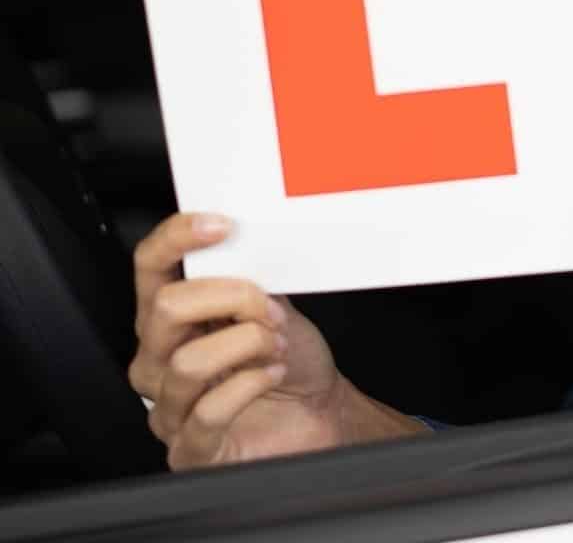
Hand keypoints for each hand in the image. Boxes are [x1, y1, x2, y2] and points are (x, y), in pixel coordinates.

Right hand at [128, 212, 345, 468]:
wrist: (319, 414)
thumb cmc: (291, 359)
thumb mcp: (272, 304)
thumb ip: (247, 277)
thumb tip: (244, 242)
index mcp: (175, 316)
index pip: (149, 266)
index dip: (176, 238)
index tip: (221, 225)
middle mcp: (160, 359)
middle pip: (166, 307)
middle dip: (233, 298)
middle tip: (270, 311)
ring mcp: (170, 406)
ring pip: (188, 361)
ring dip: (248, 344)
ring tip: (276, 346)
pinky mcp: (189, 450)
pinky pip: (207, 412)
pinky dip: (249, 385)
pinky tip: (270, 374)